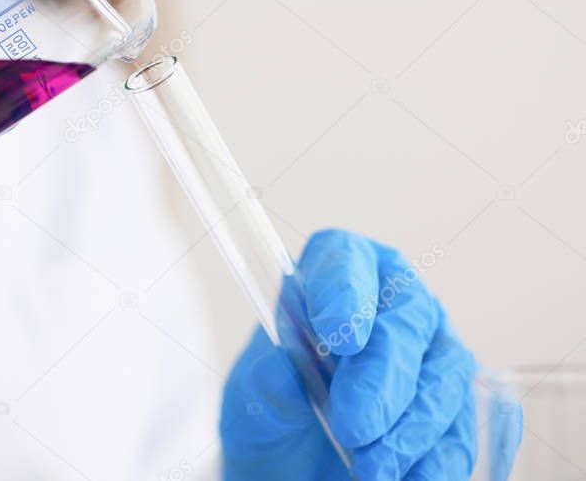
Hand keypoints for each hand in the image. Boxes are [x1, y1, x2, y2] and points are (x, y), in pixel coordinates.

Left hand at [220, 229, 520, 479]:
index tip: (340, 336)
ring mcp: (429, 350)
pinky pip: (464, 424)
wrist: (291, 467)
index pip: (345, 258)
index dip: (347, 289)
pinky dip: (441, 458)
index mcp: (330, 276)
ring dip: (414, 426)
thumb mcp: (252, 402)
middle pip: (407, 317)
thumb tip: (283, 369)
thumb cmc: (272, 413)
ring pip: (446, 371)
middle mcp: (389, 301)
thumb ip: (268, 384)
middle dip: (385, 376)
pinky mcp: (452, 402)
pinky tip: (414, 479)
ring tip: (373, 469)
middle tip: (356, 426)